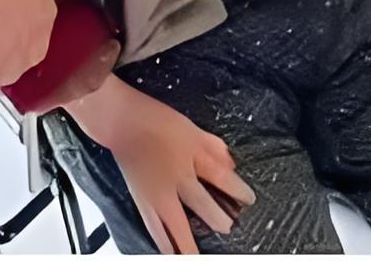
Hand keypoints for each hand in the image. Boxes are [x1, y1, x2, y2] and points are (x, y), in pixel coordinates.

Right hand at [70, 77, 255, 253]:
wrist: (121, 123)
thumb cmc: (155, 122)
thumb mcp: (192, 130)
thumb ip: (215, 149)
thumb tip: (231, 166)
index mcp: (191, 160)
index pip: (223, 180)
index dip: (239, 192)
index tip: (249, 199)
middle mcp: (176, 183)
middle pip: (204, 208)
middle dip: (220, 221)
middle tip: (228, 229)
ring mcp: (157, 196)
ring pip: (177, 228)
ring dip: (188, 244)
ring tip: (195, 255)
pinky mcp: (142, 202)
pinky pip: (155, 230)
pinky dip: (163, 243)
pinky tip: (167, 251)